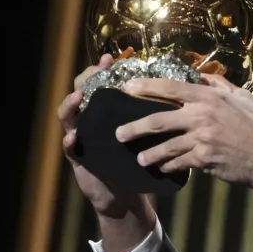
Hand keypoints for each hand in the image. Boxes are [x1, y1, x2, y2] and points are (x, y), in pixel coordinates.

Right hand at [59, 50, 148, 216]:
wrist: (126, 193)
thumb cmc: (139, 160)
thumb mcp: (148, 135)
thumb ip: (157, 115)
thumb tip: (184, 95)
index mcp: (109, 112)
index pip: (103, 84)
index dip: (104, 70)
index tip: (111, 59)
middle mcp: (92, 120)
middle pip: (81, 93)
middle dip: (85, 80)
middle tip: (94, 71)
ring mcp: (82, 137)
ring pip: (69, 116)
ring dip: (70, 105)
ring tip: (77, 97)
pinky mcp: (78, 158)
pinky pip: (69, 148)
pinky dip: (69, 141)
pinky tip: (73, 136)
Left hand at [116, 74, 252, 188]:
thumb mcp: (242, 98)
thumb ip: (219, 85)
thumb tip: (200, 76)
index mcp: (209, 97)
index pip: (170, 88)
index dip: (145, 86)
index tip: (127, 88)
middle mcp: (201, 116)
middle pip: (158, 121)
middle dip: (134, 128)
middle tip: (119, 134)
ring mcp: (201, 139)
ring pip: (165, 147)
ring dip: (149, 154)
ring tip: (140, 158)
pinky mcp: (203, 159)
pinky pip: (179, 163)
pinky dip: (169, 166)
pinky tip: (164, 168)